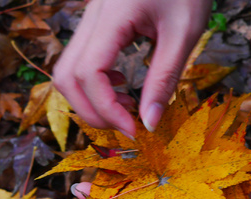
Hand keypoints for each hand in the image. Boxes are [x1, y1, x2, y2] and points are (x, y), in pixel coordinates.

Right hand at [53, 0, 211, 136]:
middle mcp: (91, 18)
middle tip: (126, 126)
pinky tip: (122, 86)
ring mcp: (89, 20)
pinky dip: (92, 84)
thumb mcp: (184, 33)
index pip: (89, 73)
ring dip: (88, 99)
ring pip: (66, 70)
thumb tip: (148, 122)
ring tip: (125, 108)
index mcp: (112, 17)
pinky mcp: (95, 24)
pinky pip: (78, 61)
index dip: (106, 109)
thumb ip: (164, 78)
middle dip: (91, 110)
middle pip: (66, 77)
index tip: (134, 129)